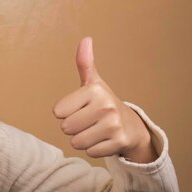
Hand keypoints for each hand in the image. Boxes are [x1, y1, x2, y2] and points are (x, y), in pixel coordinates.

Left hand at [52, 37, 154, 159]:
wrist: (132, 126)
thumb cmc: (104, 103)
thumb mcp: (93, 83)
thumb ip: (84, 63)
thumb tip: (85, 39)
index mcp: (94, 90)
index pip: (58, 112)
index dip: (66, 112)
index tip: (80, 108)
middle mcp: (105, 106)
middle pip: (66, 128)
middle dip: (74, 127)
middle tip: (89, 121)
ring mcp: (114, 125)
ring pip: (76, 142)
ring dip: (82, 139)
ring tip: (95, 130)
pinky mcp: (119, 142)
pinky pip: (90, 152)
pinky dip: (94, 149)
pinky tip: (104, 139)